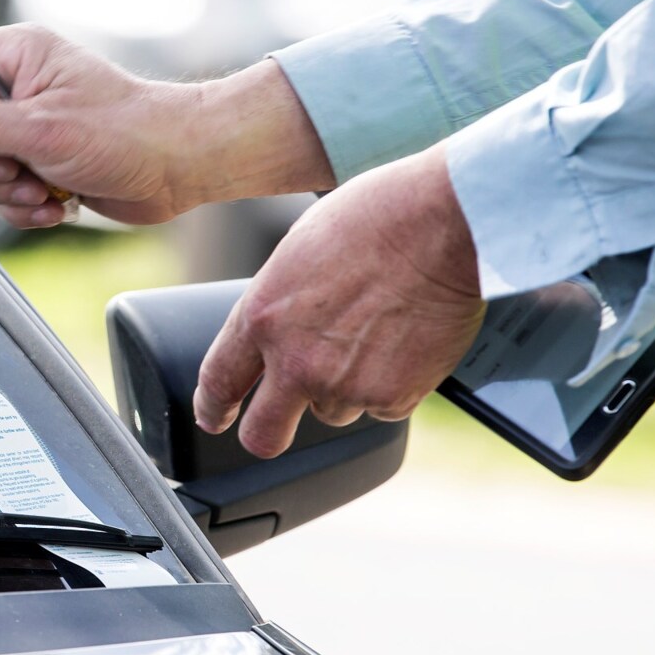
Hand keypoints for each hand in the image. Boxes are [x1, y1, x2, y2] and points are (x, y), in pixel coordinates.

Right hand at [0, 24, 332, 226]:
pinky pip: (3, 192)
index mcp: (13, 57)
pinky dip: (24, 207)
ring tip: (42, 191)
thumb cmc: (124, 133)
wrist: (179, 168)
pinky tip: (56, 206)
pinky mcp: (39, 164)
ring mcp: (26, 127)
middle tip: (13, 171)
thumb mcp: (38, 130)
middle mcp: (15, 88)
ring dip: (4, 191)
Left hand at [193, 143, 485, 457]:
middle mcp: (296, 360)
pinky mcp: (393, 398)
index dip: (212, 407)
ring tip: (373, 334)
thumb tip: (279, 333)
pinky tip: (404, 341)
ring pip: (333, 411)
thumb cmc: (375, 219)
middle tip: (274, 429)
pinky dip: (391, 385)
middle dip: (265, 436)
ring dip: (345, 389)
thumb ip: (279, 306)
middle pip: (264, 434)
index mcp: (263, 317)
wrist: (443, 223)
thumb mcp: (298, 253)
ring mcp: (345, 385)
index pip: (219, 380)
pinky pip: (383, 407)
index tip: (214, 417)